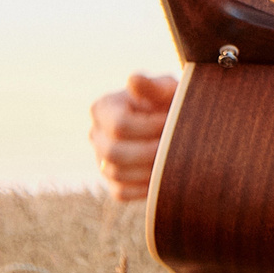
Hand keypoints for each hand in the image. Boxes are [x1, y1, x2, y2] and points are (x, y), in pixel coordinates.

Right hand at [90, 71, 176, 201]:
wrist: (177, 124)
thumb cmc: (170, 102)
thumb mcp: (165, 90)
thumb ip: (151, 87)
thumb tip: (134, 80)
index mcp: (102, 108)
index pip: (119, 125)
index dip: (149, 127)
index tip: (172, 122)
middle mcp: (96, 135)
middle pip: (113, 152)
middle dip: (150, 150)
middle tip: (177, 146)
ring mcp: (101, 161)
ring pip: (117, 174)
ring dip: (150, 169)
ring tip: (176, 159)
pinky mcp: (113, 184)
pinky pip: (122, 192)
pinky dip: (144, 187)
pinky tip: (166, 176)